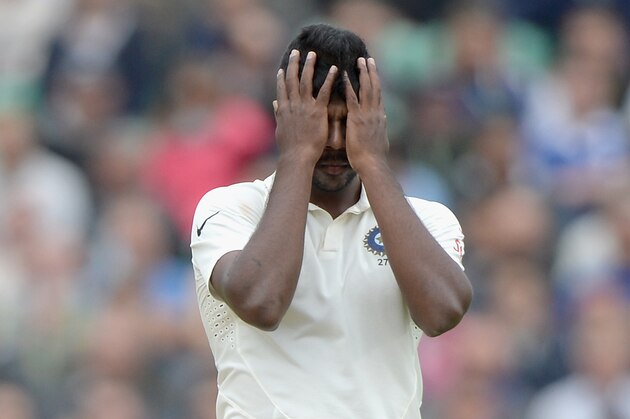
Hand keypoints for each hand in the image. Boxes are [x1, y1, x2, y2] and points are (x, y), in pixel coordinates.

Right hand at [274, 49, 337, 166]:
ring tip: (312, 54)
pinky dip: (329, 79)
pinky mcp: (317, 111)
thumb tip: (275, 103)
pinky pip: (324, 92)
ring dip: (309, 66)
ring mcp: (304, 107)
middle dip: (293, 64)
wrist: (297, 157)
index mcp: (284, 109)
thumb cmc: (290, 148)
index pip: (281, 89)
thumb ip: (279, 114)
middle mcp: (292, 105)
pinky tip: (335, 69)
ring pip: (305, 81)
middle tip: (296, 51)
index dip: (282, 76)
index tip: (283, 67)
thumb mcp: (280, 129)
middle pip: (291, 79)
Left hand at [343, 57, 388, 171]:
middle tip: (368, 59)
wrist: (372, 164)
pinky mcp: (357, 119)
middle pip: (375, 88)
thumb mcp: (380, 140)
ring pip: (366, 89)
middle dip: (371, 73)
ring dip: (363, 73)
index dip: (376, 83)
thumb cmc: (374, 158)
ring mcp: (367, 115)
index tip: (374, 72)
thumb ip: (380, 128)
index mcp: (380, 118)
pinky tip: (345, 75)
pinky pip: (353, 98)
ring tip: (360, 60)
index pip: (378, 96)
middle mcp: (376, 113)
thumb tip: (384, 121)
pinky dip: (350, 85)